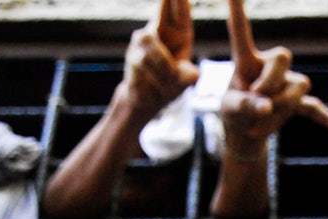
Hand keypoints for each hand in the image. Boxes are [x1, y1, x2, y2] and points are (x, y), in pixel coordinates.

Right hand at [119, 0, 200, 119]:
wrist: (146, 100)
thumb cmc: (169, 85)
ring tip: (168, 81)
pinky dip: (155, 76)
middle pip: (161, 12)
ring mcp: (144, 42)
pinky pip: (145, 63)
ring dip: (163, 67)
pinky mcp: (133, 55)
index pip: (180, 14)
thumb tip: (194, 75)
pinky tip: (156, 84)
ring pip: (153, 47)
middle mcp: (160, 32)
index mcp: (179, 34)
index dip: (180, 1)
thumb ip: (188, 76)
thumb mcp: (184, 81)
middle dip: (166, 1)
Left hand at [220, 0, 327, 156]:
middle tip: (257, 98)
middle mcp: (270, 66)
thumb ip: (245, 106)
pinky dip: (326, 117)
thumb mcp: (231, 111)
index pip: (242, 32)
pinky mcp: (298, 104)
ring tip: (265, 120)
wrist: (245, 130)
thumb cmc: (234, 112)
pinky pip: (316, 108)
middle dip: (271, 80)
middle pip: (283, 55)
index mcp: (247, 61)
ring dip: (283, 105)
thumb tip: (267, 107)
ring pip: (299, 85)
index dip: (237, 11)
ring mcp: (287, 84)